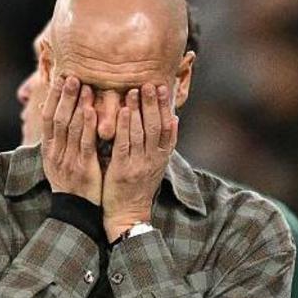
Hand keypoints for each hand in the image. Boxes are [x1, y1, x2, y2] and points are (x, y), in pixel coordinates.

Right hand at [41, 75, 99, 204]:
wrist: (75, 212)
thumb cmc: (71, 184)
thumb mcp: (57, 162)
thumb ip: (57, 139)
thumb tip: (49, 112)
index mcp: (49, 150)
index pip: (48, 118)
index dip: (53, 98)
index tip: (59, 79)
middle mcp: (55, 153)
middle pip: (58, 119)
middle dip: (64, 96)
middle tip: (72, 76)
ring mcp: (68, 160)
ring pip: (71, 128)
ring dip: (77, 105)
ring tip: (84, 86)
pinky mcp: (83, 168)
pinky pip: (85, 143)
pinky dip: (88, 125)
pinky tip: (92, 111)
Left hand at [103, 83, 177, 241]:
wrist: (128, 214)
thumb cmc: (138, 187)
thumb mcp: (155, 164)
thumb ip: (163, 143)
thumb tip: (174, 118)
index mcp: (161, 157)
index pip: (167, 127)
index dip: (165, 106)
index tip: (164, 87)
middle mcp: (153, 159)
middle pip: (155, 126)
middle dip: (153, 103)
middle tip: (150, 83)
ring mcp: (138, 164)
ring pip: (141, 132)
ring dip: (138, 109)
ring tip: (135, 89)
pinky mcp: (123, 169)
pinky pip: (124, 144)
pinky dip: (125, 126)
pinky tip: (123, 110)